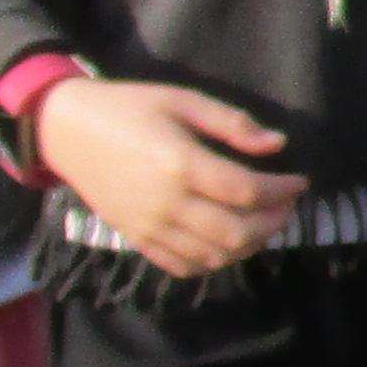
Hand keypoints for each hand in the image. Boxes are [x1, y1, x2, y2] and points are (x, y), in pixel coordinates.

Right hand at [32, 76, 304, 276]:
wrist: (66, 131)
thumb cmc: (127, 107)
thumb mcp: (182, 100)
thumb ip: (232, 123)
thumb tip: (277, 144)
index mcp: (181, 164)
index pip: (248, 192)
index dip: (282, 191)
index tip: (300, 181)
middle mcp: (168, 204)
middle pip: (238, 232)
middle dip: (274, 222)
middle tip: (286, 205)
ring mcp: (150, 228)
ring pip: (215, 256)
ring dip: (250, 245)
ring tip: (264, 223)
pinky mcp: (137, 240)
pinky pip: (184, 266)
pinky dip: (215, 261)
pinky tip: (228, 241)